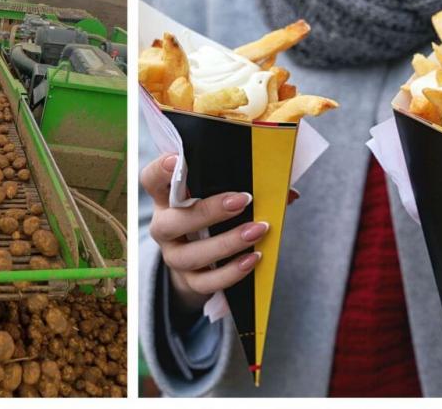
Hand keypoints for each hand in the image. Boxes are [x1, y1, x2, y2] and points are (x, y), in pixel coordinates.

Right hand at [140, 153, 268, 312]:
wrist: (200, 266)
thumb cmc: (213, 220)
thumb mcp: (220, 199)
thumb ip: (246, 188)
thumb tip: (289, 192)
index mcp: (167, 199)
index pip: (151, 180)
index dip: (159, 171)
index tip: (175, 160)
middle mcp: (164, 228)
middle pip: (171, 222)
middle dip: (208, 212)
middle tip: (242, 201)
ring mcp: (174, 256)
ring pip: (190, 255)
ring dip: (227, 243)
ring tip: (257, 231)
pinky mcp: (188, 281)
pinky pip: (206, 281)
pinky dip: (231, 272)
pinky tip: (252, 259)